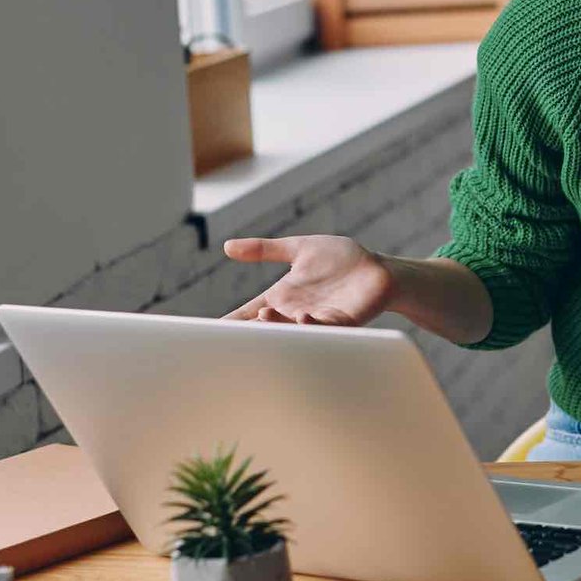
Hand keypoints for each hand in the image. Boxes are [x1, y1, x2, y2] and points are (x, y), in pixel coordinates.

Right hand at [221, 235, 394, 326]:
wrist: (378, 270)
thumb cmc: (340, 260)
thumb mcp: (298, 249)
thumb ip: (264, 249)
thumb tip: (227, 246)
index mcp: (282, 297)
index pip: (248, 313)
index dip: (228, 324)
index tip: (202, 334)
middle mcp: (295, 312)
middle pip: (265, 327)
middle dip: (248, 330)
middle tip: (229, 330)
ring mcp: (317, 319)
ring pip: (292, 330)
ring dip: (278, 326)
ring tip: (264, 316)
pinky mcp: (342, 321)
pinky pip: (324, 328)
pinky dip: (312, 324)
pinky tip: (303, 316)